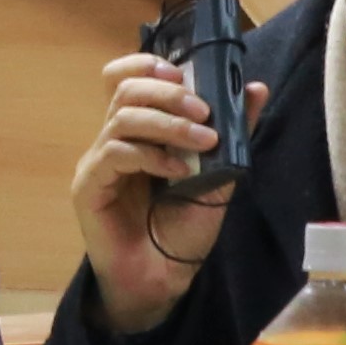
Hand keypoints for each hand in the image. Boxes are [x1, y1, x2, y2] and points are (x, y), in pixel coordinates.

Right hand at [71, 52, 263, 335]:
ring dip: (169, 123)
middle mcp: (113, 139)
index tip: (185, 74)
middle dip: (169, 94)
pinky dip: (152, 155)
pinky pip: (115, 153)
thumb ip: (234, 132)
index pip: (126, 78)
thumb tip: (256, 88)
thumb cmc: (184, 228)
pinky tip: (179, 170)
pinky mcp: (89, 186)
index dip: (148, 65)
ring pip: (123, 117)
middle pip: (124, 89)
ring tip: (204, 141)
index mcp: (139, 131)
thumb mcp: (220, 173)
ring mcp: (98, 162)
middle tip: (204, 111)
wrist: (164, 279)